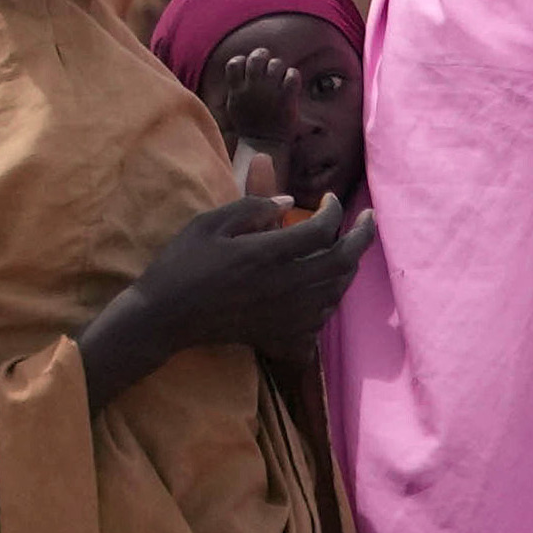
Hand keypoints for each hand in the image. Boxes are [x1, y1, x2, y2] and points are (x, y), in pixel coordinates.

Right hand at [94, 187, 369, 382]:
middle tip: (368, 219)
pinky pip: (321, 319)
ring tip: (347, 248)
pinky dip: (330, 299)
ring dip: (347, 267)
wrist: (164, 317)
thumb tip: (289, 201)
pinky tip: (324, 287)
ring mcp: (285, 314)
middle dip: (362, 237)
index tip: (329, 198)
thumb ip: (251, 206)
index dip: (332, 210)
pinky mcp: (279, 334)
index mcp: (267, 253)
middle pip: (342, 261)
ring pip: (336, 290)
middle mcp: (284, 285)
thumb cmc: (181, 264)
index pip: (322, 229)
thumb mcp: (209, 223)